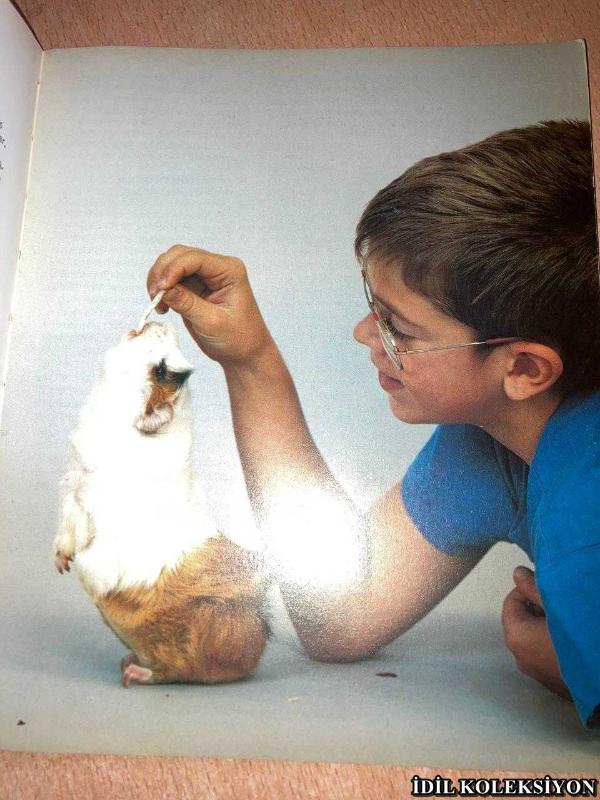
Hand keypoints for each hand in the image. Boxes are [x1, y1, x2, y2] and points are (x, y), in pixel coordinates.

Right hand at [146, 245, 273, 365]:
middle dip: (163, 273)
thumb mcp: (212, 322)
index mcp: (229, 270)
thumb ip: (187, 303)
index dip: (173, 269)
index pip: (195, 258)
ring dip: (159, 281)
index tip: (160, 288)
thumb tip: (164, 289)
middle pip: (179, 256)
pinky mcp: (193, 289)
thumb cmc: (238, 338)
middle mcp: (216, 268)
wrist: (243, 354)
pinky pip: (171, 281)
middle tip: (155, 295)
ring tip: (157, 303)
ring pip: (171, 265)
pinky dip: (161, 290)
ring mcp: (204, 277)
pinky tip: (162, 307)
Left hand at [502, 565, 570, 699]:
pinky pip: (542, 653)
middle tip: (559, 602)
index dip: (528, 590)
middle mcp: (520, 656)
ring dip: (545, 625)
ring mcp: (534, 672)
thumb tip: (518, 573)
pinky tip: (571, 638)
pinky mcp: (549, 681)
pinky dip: (551, 642)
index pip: (511, 602)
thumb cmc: (581, 641)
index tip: (547, 588)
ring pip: (532, 637)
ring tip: (567, 619)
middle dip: (536, 607)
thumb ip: (535, 588)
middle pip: (520, 620)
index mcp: (516, 636)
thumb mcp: (559, 607)